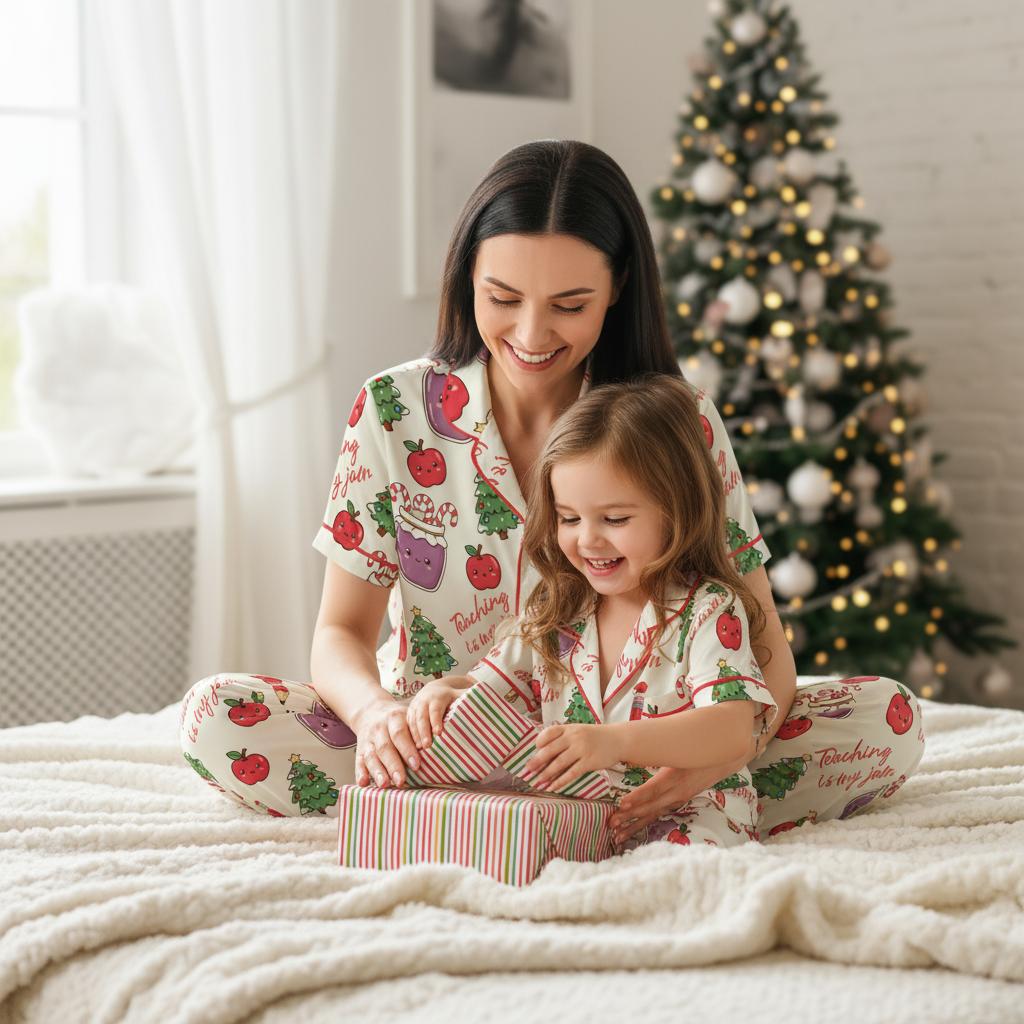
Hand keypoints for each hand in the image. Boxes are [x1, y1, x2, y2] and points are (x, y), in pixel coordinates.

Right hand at [351, 697, 420, 789]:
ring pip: (370, 755)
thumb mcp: (408, 717)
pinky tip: (364, 783)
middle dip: (393, 765)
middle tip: (401, 781)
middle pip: (384, 747)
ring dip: (377, 771)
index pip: (400, 734)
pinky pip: (358, 761)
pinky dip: (360, 773)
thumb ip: (418, 731)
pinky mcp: (359, 750)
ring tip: (384, 784)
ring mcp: (367, 739)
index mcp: (394, 718)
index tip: (416, 765)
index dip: (407, 750)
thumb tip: (434, 749)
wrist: (371, 712)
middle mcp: (378, 728)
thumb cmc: (398, 720)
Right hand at [406, 677, 470, 748]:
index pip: (436, 709)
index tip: (438, 733)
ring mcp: (415, 706)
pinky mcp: (409, 712)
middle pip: (422, 716)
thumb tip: (487, 704)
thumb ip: (470, 698)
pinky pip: (406, 724)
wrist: (434, 689)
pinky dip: (409, 735)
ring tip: (419, 750)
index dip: (436, 720)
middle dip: (423, 731)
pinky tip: (413, 747)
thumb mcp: (460, 694)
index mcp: (438, 696)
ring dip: (415, 735)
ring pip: (412, 720)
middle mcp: (424, 700)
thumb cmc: (452, 696)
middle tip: (427, 746)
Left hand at [522, 723, 619, 791]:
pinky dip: (560, 781)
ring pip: (559, 763)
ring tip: (538, 781)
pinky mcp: (589, 762)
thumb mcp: (579, 731)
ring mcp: (581, 749)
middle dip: (537, 761)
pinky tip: (553, 787)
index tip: (533, 751)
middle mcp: (574, 737)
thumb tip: (544, 751)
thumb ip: (564, 738)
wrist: (618, 739)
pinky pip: (571, 773)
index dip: (539, 742)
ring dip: (546, 774)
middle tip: (527, 770)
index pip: (549, 733)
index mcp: (569, 728)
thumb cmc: (595, 737)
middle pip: (550, 749)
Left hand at [608, 755, 746, 843]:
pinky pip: (659, 814)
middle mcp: (677, 791)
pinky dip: (644, 823)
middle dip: (630, 816)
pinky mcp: (678, 802)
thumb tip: (631, 747)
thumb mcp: (679, 748)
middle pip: (651, 806)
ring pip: (653, 814)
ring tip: (617, 836)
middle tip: (611, 823)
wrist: (723, 759)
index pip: (654, 789)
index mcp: (675, 775)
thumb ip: (658, 749)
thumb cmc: (696, 749)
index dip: (638, 797)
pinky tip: (630, 831)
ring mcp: (678, 799)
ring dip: (635, 826)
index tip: (622, 804)